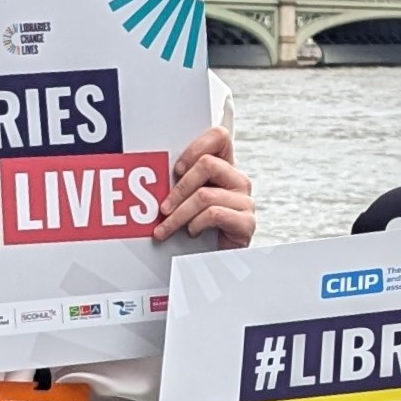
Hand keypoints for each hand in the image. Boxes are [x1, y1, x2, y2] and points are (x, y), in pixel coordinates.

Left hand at [157, 125, 255, 248]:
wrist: (216, 263)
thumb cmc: (200, 229)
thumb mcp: (188, 200)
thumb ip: (182, 183)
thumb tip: (153, 174)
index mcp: (225, 168)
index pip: (220, 137)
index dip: (196, 147)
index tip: (177, 169)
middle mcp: (238, 181)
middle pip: (207, 164)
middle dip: (179, 188)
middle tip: (163, 207)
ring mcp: (245, 201)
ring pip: (205, 194)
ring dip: (179, 214)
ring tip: (166, 228)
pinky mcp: (246, 222)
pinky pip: (214, 214)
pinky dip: (196, 224)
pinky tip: (192, 232)